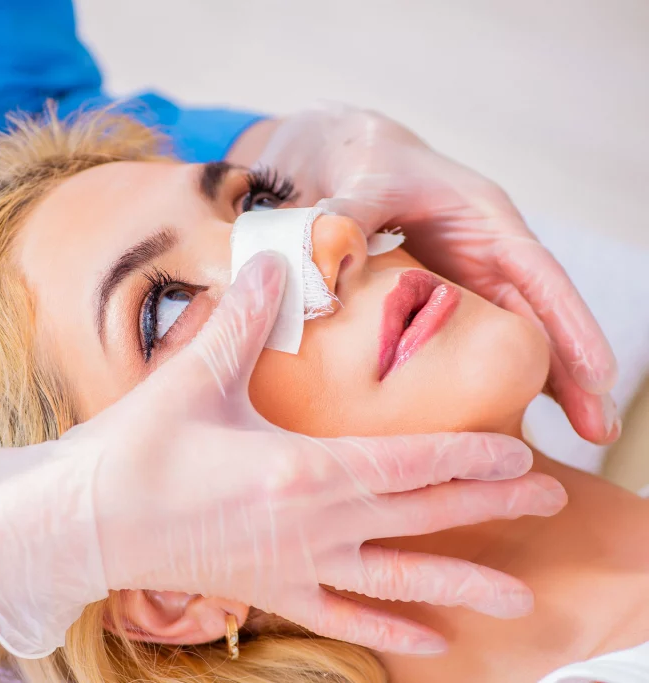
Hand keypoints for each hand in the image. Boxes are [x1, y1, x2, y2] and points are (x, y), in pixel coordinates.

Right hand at [0, 253, 565, 658]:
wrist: (83, 524)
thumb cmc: (135, 451)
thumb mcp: (192, 378)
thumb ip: (242, 321)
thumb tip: (274, 261)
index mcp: (302, 471)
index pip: (410, 463)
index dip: (470, 458)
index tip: (520, 455)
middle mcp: (313, 526)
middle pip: (422, 517)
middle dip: (489, 509)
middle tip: (549, 504)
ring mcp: (295, 567)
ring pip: (397, 579)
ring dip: (461, 583)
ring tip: (518, 597)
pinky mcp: (271, 590)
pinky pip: (344, 618)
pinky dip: (390, 630)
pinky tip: (431, 642)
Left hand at [241, 105, 618, 443]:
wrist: (352, 160)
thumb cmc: (367, 164)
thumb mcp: (362, 181)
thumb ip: (348, 215)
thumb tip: (326, 262)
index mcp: (483, 220)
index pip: (536, 272)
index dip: (568, 321)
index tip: (597, 372)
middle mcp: (489, 254)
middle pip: (541, 315)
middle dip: (575, 371)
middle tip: (602, 429)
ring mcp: (472, 282)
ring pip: (518, 335)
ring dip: (547, 384)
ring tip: (585, 437)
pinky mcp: (447, 303)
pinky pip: (477, 343)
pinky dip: (492, 378)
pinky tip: (504, 422)